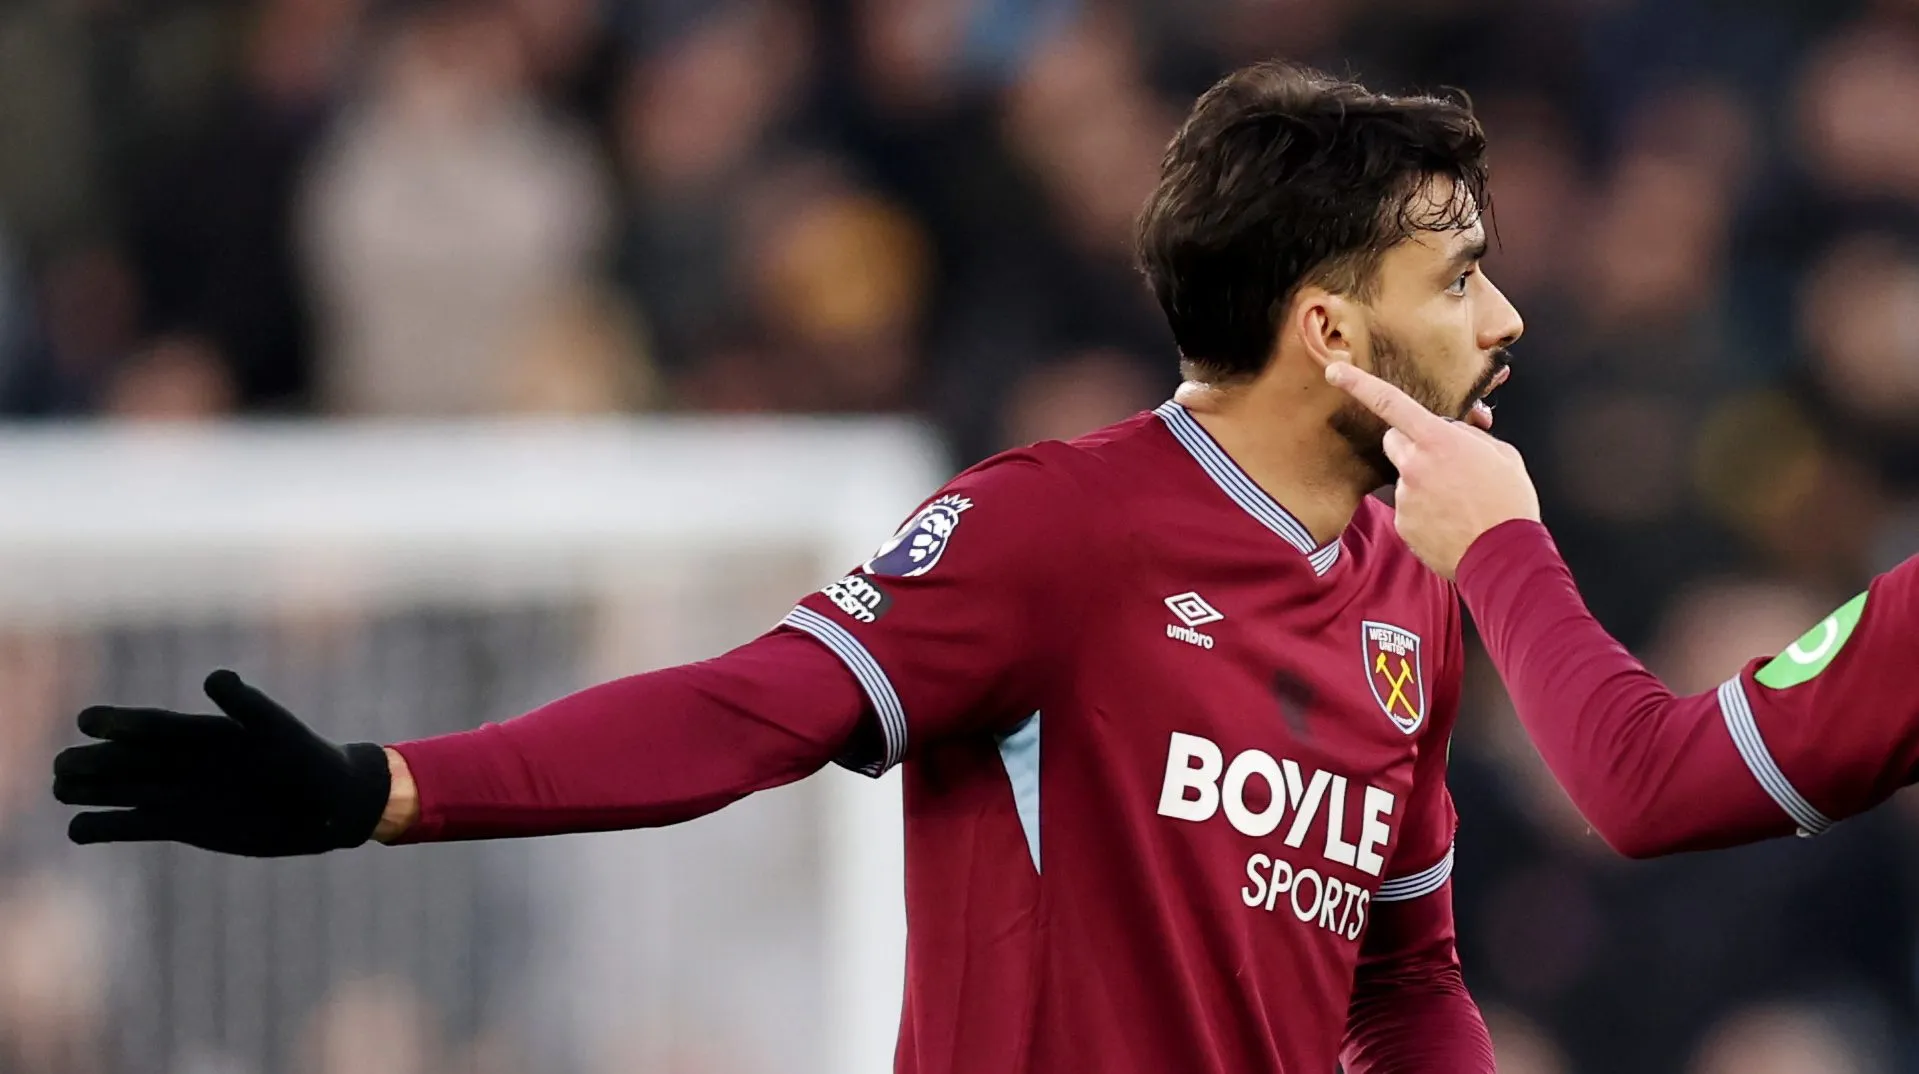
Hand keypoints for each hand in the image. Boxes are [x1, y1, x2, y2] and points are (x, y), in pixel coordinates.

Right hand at [53, 670, 392, 856]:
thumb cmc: (306, 759)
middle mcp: (186, 761)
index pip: (154, 726)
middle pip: (129, 760)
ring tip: (60, 789)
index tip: (88, 720)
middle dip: (95, 761)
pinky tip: (77, 830)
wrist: (326, 806)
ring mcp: (181, 792)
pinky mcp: (183, 824)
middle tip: (63, 765)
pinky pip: (136, 825)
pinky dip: (107, 828)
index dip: (121, 722)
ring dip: (92, 790)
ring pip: (124, 790)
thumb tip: (214, 677)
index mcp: (205, 733)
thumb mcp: (277, 729)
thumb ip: (246, 704)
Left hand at [1325, 362, 1540, 578]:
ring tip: (1458, 500)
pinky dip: (1424, 510)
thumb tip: (1455, 431)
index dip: (1359, 384)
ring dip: (1423, 481)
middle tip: (1443, 461)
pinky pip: (1407, 506)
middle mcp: (1413, 465)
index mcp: (1438, 441)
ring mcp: (1404, 496)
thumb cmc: (1508, 502)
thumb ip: (1470, 436)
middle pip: (1393, 440)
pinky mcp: (1401, 523)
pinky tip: (1449, 520)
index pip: (1391, 403)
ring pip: (1405, 476)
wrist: (1503, 556)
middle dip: (1411, 443)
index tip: (1334, 371)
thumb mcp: (1502, 454)